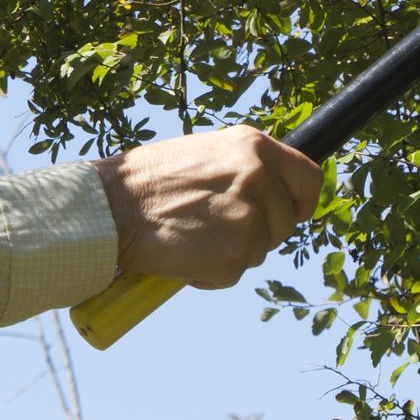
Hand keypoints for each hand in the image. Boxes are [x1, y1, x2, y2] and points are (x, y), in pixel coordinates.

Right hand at [93, 125, 322, 288]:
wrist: (112, 206)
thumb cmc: (146, 181)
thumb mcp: (203, 154)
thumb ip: (239, 168)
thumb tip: (265, 190)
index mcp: (253, 145)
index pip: (308, 177)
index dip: (302, 201)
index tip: (292, 213)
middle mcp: (259, 176)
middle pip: (284, 223)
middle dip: (257, 234)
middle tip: (213, 229)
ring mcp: (251, 216)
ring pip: (259, 251)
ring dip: (230, 253)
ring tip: (189, 237)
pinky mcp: (236, 254)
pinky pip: (233, 274)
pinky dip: (210, 274)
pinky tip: (182, 255)